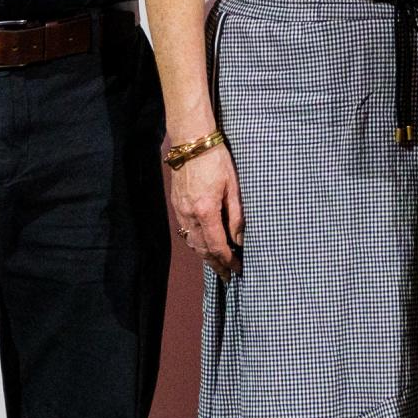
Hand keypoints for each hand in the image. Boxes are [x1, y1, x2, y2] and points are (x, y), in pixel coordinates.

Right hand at [165, 132, 242, 277]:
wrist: (192, 141)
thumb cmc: (216, 159)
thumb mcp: (234, 186)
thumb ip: (236, 215)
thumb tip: (240, 239)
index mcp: (206, 211)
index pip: (218, 245)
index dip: (228, 260)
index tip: (237, 268)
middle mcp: (190, 214)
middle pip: (202, 249)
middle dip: (216, 265)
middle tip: (227, 276)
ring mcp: (180, 210)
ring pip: (192, 242)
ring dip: (204, 256)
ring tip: (217, 264)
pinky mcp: (177, 205)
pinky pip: (185, 231)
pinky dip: (195, 242)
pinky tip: (204, 244)